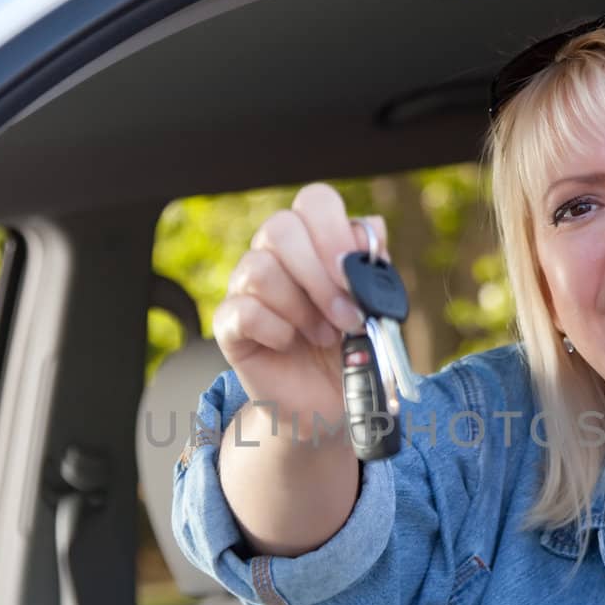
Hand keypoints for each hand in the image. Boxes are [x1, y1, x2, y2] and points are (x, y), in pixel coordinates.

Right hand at [212, 183, 384, 427]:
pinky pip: (242, 310)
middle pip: (281, 228)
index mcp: (314, 241)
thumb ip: (373, 270)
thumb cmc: (351, 349)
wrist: (328, 402)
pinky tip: (288, 345)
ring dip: (301, 309)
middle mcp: (276, 255)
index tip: (353, 272)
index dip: (334, 230)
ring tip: (323, 336)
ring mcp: (247, 287)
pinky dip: (274, 330)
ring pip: (259, 269)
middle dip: (319, 276)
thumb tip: (371, 232)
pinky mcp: (229, 324)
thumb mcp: (375, 309)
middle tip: (347, 317)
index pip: (315, 202)